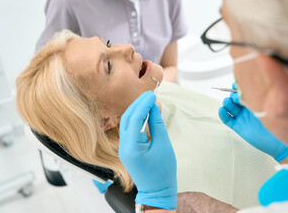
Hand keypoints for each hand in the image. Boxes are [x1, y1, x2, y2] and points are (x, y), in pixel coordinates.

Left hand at [119, 92, 176, 209]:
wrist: (157, 191)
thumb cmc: (163, 172)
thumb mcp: (163, 146)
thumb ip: (157, 125)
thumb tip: (154, 108)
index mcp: (131, 147)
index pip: (135, 119)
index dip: (144, 105)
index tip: (152, 95)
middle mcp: (123, 147)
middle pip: (127, 118)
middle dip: (138, 105)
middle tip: (150, 95)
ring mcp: (123, 148)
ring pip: (126, 123)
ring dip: (136, 111)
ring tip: (148, 102)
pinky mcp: (127, 149)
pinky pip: (129, 130)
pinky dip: (136, 120)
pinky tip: (145, 114)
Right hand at [218, 84, 287, 161]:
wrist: (277, 141)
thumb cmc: (276, 124)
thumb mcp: (267, 108)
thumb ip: (258, 99)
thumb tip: (249, 89)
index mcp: (255, 102)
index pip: (244, 93)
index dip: (237, 88)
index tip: (235, 85)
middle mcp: (247, 109)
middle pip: (235, 99)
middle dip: (232, 96)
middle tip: (235, 97)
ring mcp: (242, 117)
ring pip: (230, 108)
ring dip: (227, 104)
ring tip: (228, 102)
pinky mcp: (238, 126)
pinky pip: (228, 119)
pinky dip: (223, 114)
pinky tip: (222, 110)